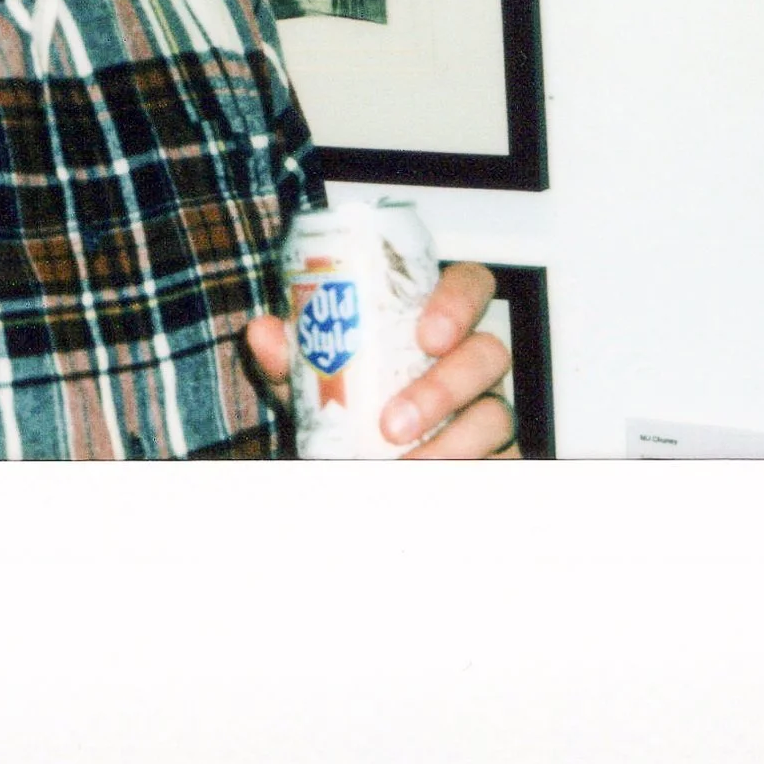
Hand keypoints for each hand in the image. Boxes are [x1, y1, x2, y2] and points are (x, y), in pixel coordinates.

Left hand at [243, 259, 518, 457]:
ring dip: (451, 441)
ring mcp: (488, 407)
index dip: (459, 302)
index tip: (427, 336)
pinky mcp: (496, 453)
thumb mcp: (317, 376)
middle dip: (444, 387)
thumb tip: (263, 333)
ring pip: (496, 413)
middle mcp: (470, 360)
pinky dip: (464, 467)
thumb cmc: (350, 398)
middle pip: (489, 353)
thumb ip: (293, 353)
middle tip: (394, 421)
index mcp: (434, 322)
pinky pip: (499, 459)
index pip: (470, 286)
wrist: (360, 457)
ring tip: (403, 464)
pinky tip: (424, 478)